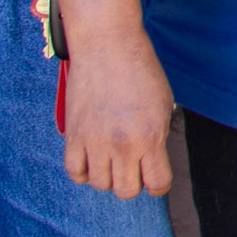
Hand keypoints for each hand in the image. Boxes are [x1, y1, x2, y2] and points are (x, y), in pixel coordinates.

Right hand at [62, 27, 175, 198]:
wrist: (107, 45)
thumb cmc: (141, 71)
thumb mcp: (163, 103)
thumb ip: (158, 137)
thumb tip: (152, 164)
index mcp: (150, 136)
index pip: (157, 184)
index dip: (159, 182)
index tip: (155, 173)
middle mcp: (122, 144)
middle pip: (126, 191)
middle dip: (133, 181)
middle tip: (134, 163)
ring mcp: (94, 142)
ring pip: (100, 184)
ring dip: (108, 174)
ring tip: (112, 155)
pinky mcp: (73, 135)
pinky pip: (75, 172)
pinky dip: (84, 170)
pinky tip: (92, 156)